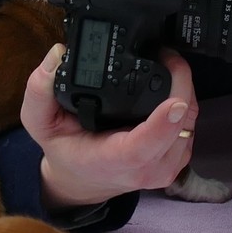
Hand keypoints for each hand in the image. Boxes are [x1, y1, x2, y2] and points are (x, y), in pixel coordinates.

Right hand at [20, 45, 197, 209]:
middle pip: (179, 125)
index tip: (174, 101)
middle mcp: (146, 168)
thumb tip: (58, 55)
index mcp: (114, 160)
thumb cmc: (65, 149)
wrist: (82, 179)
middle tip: (164, 53)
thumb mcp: (40, 122)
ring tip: (166, 63)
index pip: (144, 146)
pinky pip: (191, 126)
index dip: (162, 123)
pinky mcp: (178, 159)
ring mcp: (167, 167)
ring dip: (184, 89)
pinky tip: (169, 86)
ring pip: (190, 122)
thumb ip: (40, 91)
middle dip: (180, 84)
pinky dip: (185, 102)